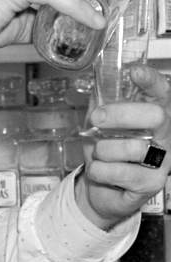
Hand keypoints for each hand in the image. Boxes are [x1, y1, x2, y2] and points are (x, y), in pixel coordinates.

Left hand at [75, 64, 170, 230]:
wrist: (101, 188)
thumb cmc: (105, 151)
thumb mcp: (100, 123)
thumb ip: (102, 101)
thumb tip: (98, 78)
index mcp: (155, 115)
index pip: (162, 93)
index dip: (152, 81)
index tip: (135, 72)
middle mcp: (166, 136)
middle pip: (156, 116)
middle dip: (121, 114)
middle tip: (96, 118)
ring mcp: (163, 161)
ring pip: (134, 147)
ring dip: (103, 150)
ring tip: (100, 155)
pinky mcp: (153, 184)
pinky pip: (120, 172)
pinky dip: (99, 171)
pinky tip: (100, 172)